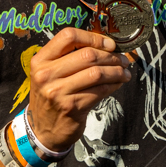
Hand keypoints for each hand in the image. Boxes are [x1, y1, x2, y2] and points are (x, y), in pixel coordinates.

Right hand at [26, 27, 132, 151]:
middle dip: (111, 56)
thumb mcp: (50, 74)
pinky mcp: (72, 106)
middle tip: (123, 60)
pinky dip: (114, 85)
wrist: (44, 130)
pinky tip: (118, 84)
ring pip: (97, 73)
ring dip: (116, 71)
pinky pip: (100, 90)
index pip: (68, 36)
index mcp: (40, 60)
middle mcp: (46, 74)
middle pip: (87, 55)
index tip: (108, 44)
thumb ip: (68, 58)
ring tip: (124, 72)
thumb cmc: (52, 96)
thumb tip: (105, 45)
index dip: (92, 37)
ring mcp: (58, 91)